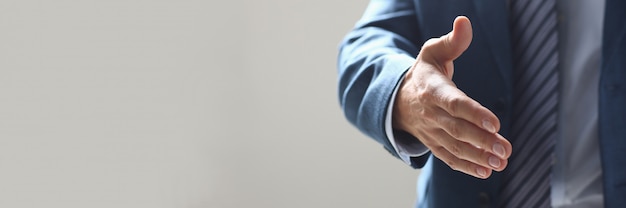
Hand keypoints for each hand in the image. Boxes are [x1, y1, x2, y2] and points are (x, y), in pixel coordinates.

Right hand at [393, 16, 511, 178]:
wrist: (399, 99)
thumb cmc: (425, 73)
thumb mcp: (433, 53)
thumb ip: (452, 41)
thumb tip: (464, 23)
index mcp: (431, 90)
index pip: (454, 103)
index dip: (474, 113)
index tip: (495, 122)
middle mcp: (431, 114)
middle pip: (457, 129)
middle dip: (481, 140)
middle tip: (504, 148)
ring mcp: (431, 132)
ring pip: (455, 147)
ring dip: (478, 157)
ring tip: (501, 161)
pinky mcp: (434, 144)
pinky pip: (449, 158)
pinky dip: (466, 167)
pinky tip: (486, 171)